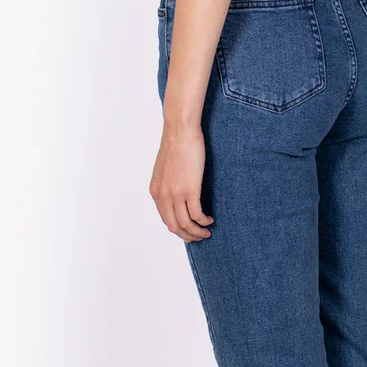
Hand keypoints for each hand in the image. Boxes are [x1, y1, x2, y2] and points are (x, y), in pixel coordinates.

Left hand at [149, 123, 214, 240]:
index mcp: (156, 191)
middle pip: (174, 227)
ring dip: (197, 232)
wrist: (180, 130)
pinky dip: (204, 221)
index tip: (188, 230)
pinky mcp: (190, 189)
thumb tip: (175, 193)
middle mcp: (163, 196)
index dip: (178, 228)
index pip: (166, 219)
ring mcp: (176, 194)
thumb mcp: (164, 169)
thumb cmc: (176, 143)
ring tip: (207, 231)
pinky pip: (197, 214)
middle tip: (199, 237)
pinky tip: (210, 220)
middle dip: (188, 235)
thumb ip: (167, 183)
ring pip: (186, 224)